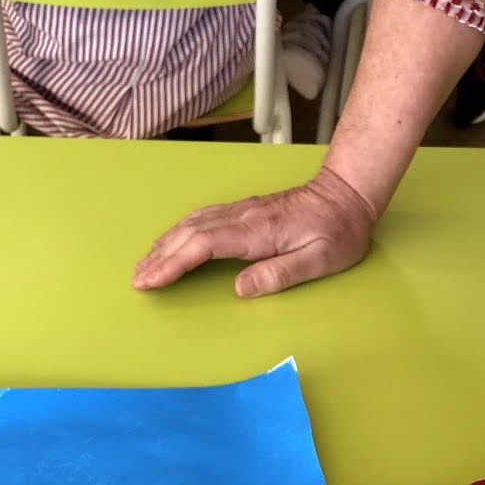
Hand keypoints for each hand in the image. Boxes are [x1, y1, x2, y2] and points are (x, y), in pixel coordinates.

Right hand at [133, 165, 376, 298]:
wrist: (346, 195)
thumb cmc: (338, 232)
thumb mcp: (320, 260)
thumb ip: (280, 274)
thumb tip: (240, 288)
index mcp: (257, 232)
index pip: (203, 245)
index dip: (173, 263)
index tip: (152, 281)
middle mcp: (243, 217)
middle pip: (189, 233)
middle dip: (159, 257)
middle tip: (137, 280)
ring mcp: (242, 210)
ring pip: (192, 223)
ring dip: (165, 243)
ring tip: (145, 264)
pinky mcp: (244, 210)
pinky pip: (202, 218)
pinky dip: (180, 231)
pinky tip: (171, 240)